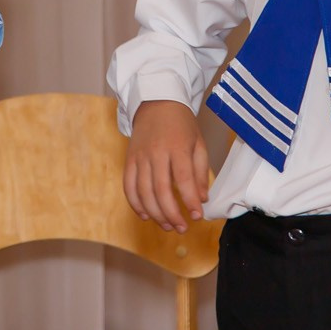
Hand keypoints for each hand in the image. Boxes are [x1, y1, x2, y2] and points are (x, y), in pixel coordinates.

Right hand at [124, 100, 210, 232]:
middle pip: (161, 190)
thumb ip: (200, 171)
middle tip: (182, 228)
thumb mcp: (198, 142)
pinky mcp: (129, 160)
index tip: (197, 216)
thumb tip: (202, 198)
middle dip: (172, 214)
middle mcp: (156, 153)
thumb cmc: (181, 124)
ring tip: (168, 226)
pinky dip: (135, 204)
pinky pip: (129, 186)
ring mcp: (140, 157)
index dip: (189, 200)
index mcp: (177, 147)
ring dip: (156, 214)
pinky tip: (146, 215)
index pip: (183, 179)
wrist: (156, 101)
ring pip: (144, 192)